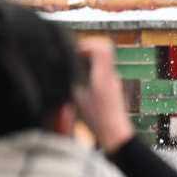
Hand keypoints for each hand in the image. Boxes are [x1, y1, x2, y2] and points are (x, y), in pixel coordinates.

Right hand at [74, 38, 133, 152]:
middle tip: (75, 56)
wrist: (115, 132)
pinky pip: (105, 70)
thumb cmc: (96, 119)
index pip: (102, 48)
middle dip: (88, 50)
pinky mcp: (115, 87)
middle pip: (104, 50)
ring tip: (77, 69)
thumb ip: (70, 82)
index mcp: (102, 76)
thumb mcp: (77, 100)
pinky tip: (84, 82)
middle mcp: (112, 76)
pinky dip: (94, 70)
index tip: (75, 51)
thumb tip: (60, 70)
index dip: (88, 44)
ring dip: (90, 60)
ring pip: (104, 60)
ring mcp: (115, 81)